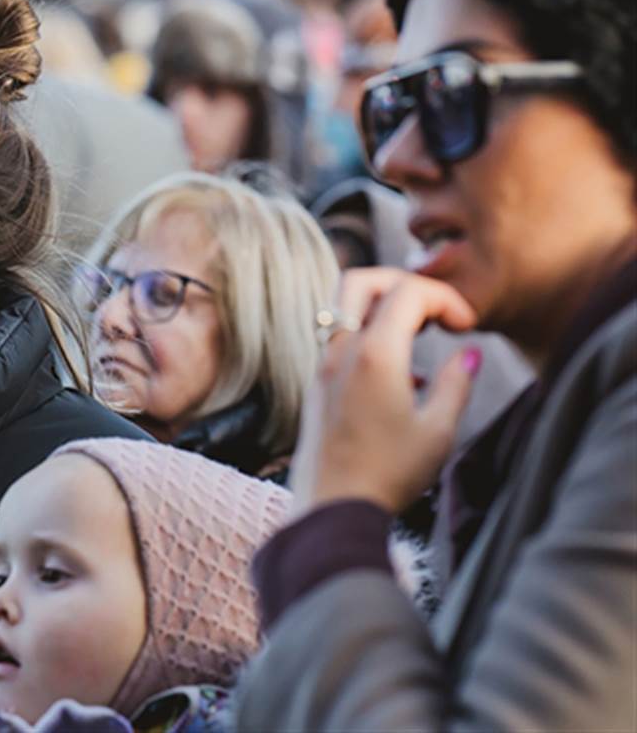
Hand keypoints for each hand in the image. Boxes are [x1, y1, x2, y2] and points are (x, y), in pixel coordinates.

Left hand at [287, 267, 483, 515]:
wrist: (332, 507)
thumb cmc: (389, 474)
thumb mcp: (439, 431)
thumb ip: (457, 385)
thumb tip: (470, 354)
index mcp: (374, 354)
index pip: (407, 292)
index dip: (445, 297)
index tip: (468, 326)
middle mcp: (340, 351)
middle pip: (361, 280)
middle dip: (403, 282)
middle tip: (437, 311)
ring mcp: (323, 365)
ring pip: (343, 307)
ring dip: (383, 307)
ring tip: (423, 334)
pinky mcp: (317, 383)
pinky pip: (339, 338)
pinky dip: (369, 334)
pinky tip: (403, 373)